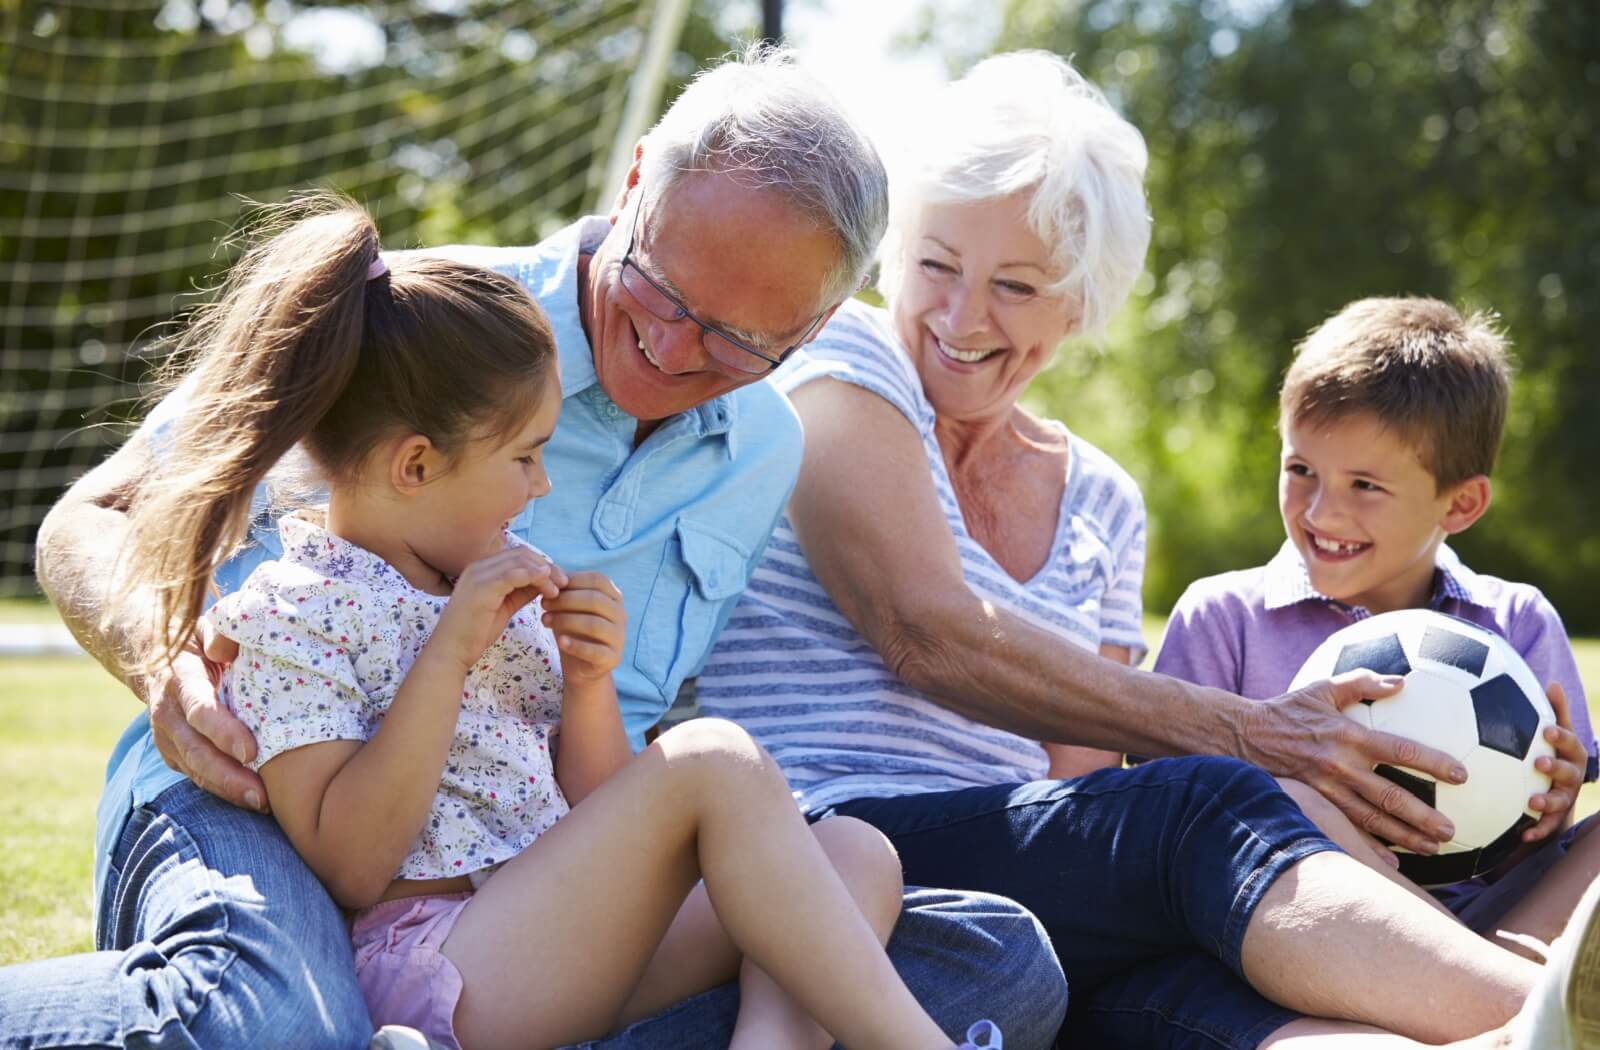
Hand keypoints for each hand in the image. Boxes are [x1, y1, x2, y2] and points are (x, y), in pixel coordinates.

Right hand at [146, 618, 266, 811]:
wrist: (152, 653)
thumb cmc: (199, 640)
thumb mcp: (207, 626)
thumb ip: (220, 633)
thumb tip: (227, 649)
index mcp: (179, 678)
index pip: (200, 710)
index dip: (223, 732)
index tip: (251, 751)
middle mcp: (167, 711)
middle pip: (196, 750)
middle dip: (228, 775)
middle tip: (260, 795)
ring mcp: (166, 736)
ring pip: (194, 768)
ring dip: (226, 789)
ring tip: (260, 804)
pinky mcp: (171, 751)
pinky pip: (194, 774)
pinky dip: (220, 789)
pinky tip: (248, 800)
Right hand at [431, 547, 564, 672]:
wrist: (451, 650)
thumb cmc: (475, 632)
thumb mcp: (504, 606)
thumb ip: (521, 591)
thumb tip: (544, 581)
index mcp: (482, 569)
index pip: (518, 555)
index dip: (541, 564)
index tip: (559, 580)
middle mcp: (478, 566)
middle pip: (522, 554)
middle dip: (547, 566)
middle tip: (564, 583)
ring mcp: (478, 575)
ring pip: (520, 561)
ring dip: (544, 573)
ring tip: (558, 590)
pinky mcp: (482, 588)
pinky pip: (513, 574)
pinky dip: (534, 577)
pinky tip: (548, 588)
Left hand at [541, 571, 624, 682]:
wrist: (581, 666)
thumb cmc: (574, 629)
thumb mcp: (569, 607)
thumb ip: (564, 590)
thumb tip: (550, 571)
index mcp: (613, 596)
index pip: (598, 580)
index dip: (573, 580)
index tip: (549, 587)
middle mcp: (620, 614)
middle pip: (595, 600)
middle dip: (565, 600)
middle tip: (543, 604)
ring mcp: (619, 637)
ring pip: (594, 624)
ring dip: (566, 620)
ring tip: (545, 621)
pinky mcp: (612, 658)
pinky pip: (595, 650)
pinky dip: (575, 645)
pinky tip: (560, 641)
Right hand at [1243, 671, 1467, 853]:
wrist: (1240, 735)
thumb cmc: (1285, 709)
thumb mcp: (1321, 688)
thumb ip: (1361, 682)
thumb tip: (1401, 682)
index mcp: (1348, 736)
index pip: (1400, 750)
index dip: (1432, 762)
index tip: (1461, 775)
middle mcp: (1340, 766)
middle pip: (1390, 796)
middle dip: (1423, 816)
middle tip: (1451, 830)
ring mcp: (1325, 790)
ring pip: (1371, 820)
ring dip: (1404, 836)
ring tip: (1433, 849)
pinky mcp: (1311, 804)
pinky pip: (1344, 830)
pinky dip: (1368, 847)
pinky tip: (1391, 862)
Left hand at [1525, 681, 1587, 841]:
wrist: (1556, 787)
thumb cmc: (1553, 752)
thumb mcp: (1556, 732)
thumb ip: (1555, 711)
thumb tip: (1553, 683)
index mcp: (1571, 754)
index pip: (1570, 742)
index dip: (1561, 736)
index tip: (1547, 730)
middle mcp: (1571, 776)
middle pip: (1569, 772)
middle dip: (1557, 767)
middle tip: (1539, 763)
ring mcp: (1565, 797)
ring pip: (1560, 801)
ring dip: (1547, 801)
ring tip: (1532, 802)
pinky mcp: (1555, 818)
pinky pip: (1548, 827)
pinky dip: (1537, 831)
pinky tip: (1523, 836)